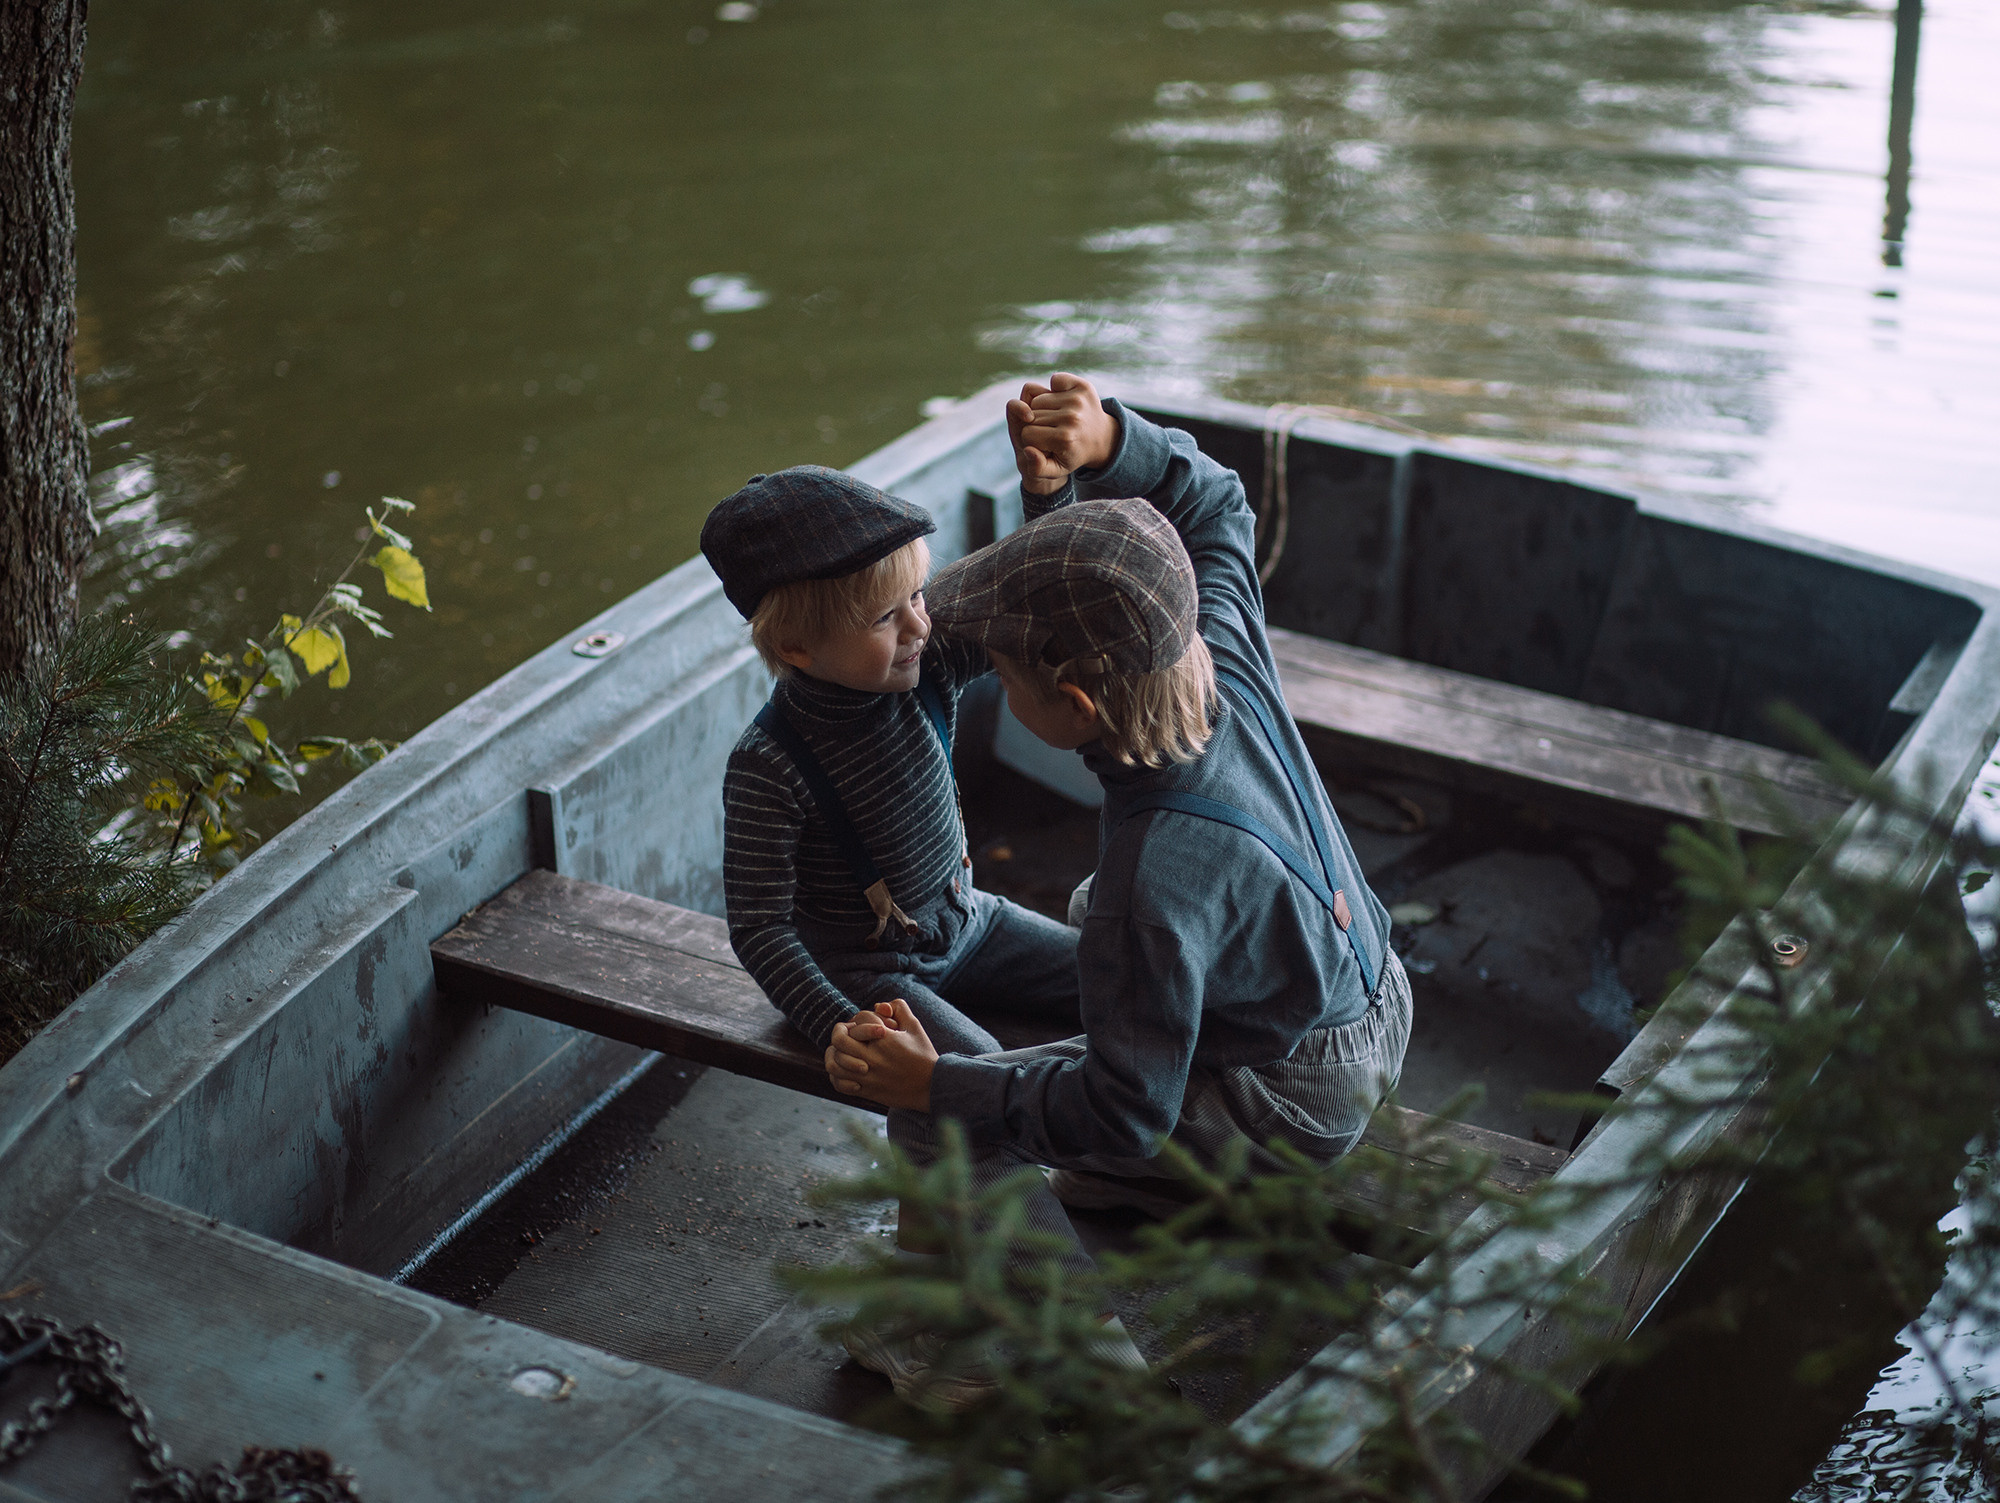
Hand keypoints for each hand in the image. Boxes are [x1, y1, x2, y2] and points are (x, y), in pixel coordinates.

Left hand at [823, 998, 937, 1111]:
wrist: (931, 1087)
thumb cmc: (923, 1055)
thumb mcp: (914, 1027)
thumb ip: (899, 1009)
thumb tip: (879, 1005)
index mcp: (885, 1039)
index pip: (860, 1019)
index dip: (862, 1018)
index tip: (869, 1024)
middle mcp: (873, 1058)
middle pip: (840, 1039)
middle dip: (840, 1031)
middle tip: (846, 1032)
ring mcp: (868, 1076)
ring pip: (835, 1063)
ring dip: (835, 1054)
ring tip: (842, 1051)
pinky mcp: (867, 1091)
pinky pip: (839, 1084)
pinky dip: (836, 1076)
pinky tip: (844, 1070)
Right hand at [1006, 373, 1118, 494]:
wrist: (1102, 438)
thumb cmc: (1073, 454)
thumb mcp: (1056, 470)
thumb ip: (1037, 468)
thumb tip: (1027, 450)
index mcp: (1064, 439)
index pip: (1027, 434)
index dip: (1031, 440)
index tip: (1044, 443)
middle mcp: (1071, 418)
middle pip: (1032, 416)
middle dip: (1036, 424)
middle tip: (1051, 430)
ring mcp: (1078, 400)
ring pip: (1039, 399)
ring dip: (1042, 408)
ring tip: (1055, 418)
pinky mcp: (1083, 386)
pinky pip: (1056, 379)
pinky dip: (1055, 387)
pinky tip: (1062, 400)